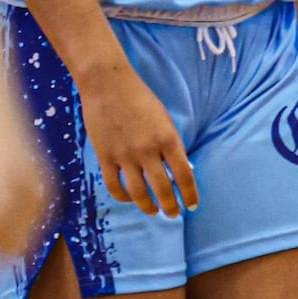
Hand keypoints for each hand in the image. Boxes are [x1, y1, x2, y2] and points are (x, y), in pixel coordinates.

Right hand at [73, 57, 195, 216]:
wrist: (108, 84)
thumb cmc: (141, 100)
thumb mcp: (165, 120)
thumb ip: (173, 145)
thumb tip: (183, 171)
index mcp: (168, 139)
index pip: (184, 175)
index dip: (190, 194)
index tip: (193, 205)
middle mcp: (147, 150)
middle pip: (162, 189)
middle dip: (171, 206)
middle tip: (174, 214)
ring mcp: (124, 155)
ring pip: (138, 192)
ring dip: (148, 207)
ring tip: (154, 211)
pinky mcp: (104, 156)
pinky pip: (114, 185)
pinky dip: (123, 197)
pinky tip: (131, 199)